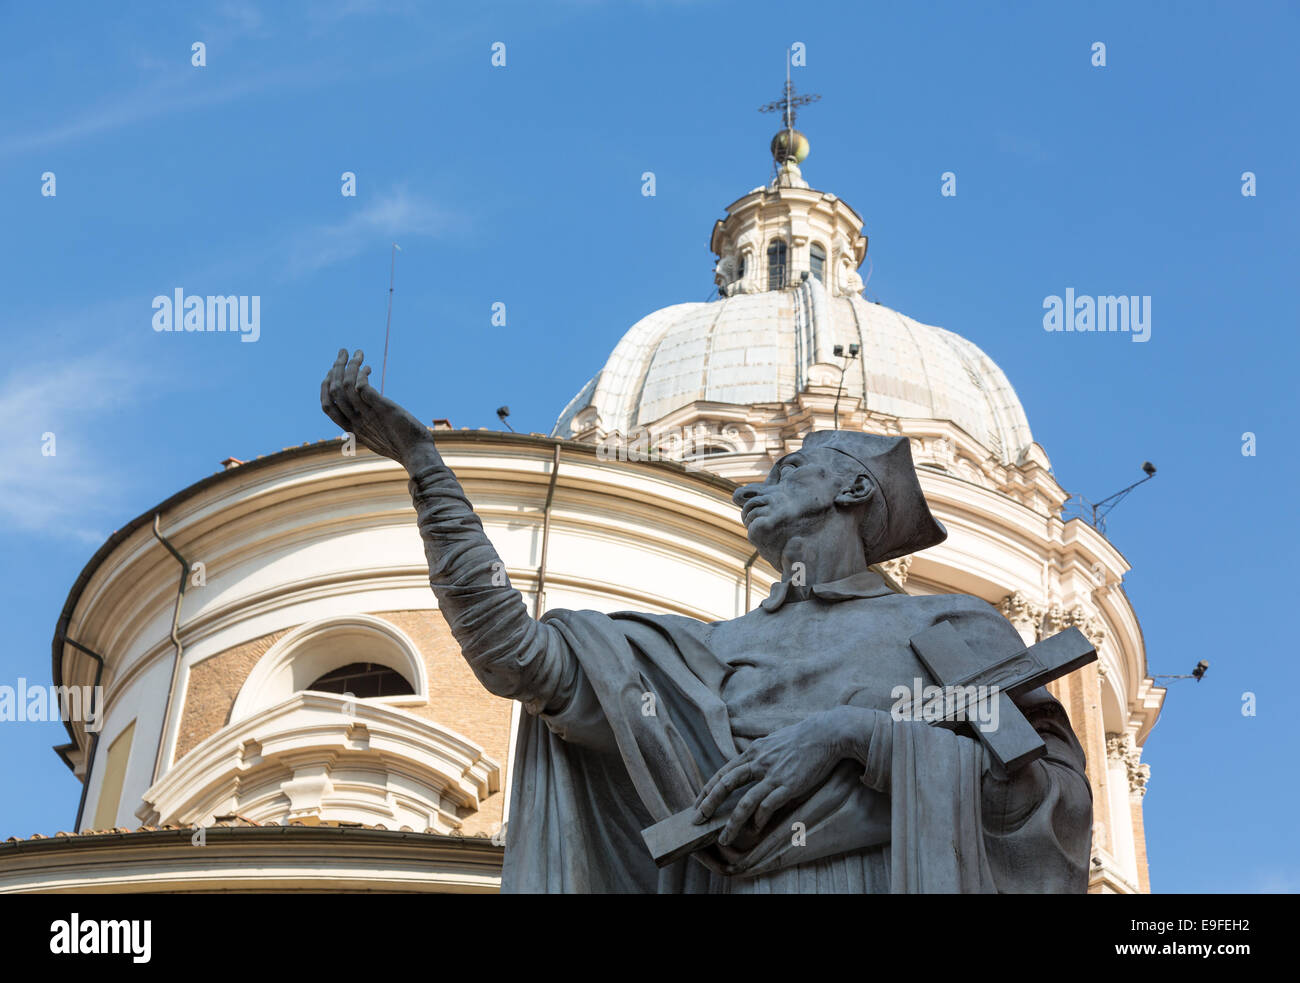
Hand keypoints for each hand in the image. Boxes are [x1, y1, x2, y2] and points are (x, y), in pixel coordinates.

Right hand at [320, 349, 435, 468]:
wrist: (417, 454)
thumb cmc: (401, 445)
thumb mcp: (377, 436)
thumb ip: (366, 423)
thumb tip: (364, 412)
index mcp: (353, 429)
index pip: (327, 406)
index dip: (325, 387)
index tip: (331, 372)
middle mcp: (357, 421)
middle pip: (334, 391)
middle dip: (335, 368)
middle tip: (342, 351)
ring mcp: (368, 415)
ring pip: (347, 386)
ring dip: (351, 365)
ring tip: (358, 353)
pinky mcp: (382, 408)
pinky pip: (363, 388)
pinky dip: (362, 375)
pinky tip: (369, 368)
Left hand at [693, 706, 872, 847]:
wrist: (826, 733)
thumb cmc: (801, 738)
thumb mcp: (772, 741)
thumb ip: (758, 755)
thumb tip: (747, 767)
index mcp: (753, 751)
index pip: (723, 773)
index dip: (708, 789)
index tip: (697, 804)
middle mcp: (758, 762)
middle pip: (725, 785)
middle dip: (708, 804)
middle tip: (697, 821)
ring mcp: (772, 774)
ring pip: (744, 803)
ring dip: (732, 823)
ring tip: (723, 838)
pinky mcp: (788, 785)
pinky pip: (767, 807)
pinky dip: (758, 820)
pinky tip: (754, 829)